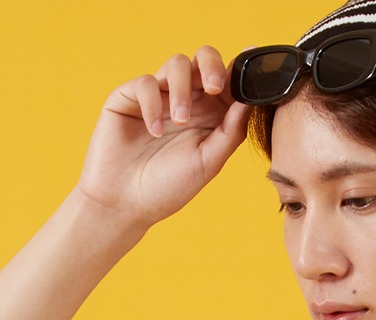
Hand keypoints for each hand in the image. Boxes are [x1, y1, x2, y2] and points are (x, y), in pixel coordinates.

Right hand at [76, 46, 250, 232]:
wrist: (125, 204)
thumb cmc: (168, 188)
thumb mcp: (208, 162)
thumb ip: (231, 131)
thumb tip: (250, 99)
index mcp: (210, 115)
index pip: (227, 80)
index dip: (238, 71)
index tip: (246, 70)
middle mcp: (186, 100)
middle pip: (203, 59)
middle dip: (211, 65)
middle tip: (213, 87)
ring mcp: (158, 96)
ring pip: (176, 64)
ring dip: (182, 90)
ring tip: (180, 121)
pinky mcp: (129, 97)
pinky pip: (146, 82)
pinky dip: (152, 104)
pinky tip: (154, 132)